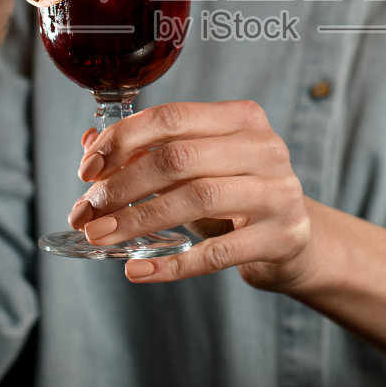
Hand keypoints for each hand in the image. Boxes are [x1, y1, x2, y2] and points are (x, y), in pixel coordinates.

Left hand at [67, 101, 315, 288]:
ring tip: (101, 236)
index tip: (88, 169)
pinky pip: (216, 253)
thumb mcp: (199, 166)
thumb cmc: (238, 194)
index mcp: (242, 118)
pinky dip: (171, 264)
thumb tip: (89, 143)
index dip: (122, 140)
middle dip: (122, 186)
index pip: (171, 117)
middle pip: (178, 158)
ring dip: (138, 220)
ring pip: (196, 199)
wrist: (298, 240)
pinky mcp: (281, 238)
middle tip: (87, 212)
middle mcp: (264, 149)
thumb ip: (149, 151)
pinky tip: (137, 270)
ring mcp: (277, 193)